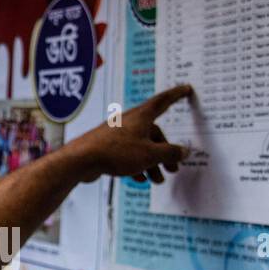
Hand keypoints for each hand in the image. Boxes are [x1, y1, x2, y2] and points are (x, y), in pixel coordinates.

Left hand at [76, 85, 194, 183]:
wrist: (82, 160)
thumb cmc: (115, 152)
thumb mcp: (150, 155)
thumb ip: (170, 153)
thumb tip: (184, 151)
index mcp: (142, 116)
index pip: (164, 101)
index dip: (177, 95)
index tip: (186, 89)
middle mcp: (130, 121)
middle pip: (154, 133)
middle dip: (165, 152)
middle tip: (172, 169)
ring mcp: (117, 133)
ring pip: (141, 146)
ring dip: (151, 163)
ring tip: (156, 180)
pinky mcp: (107, 146)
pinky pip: (127, 154)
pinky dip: (136, 165)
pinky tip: (138, 179)